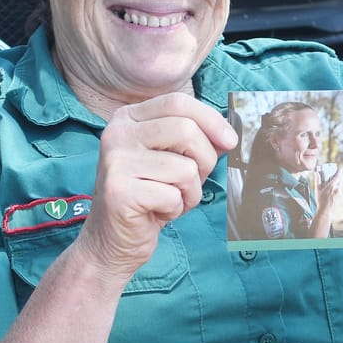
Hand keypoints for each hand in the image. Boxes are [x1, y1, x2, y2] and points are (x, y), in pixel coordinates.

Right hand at [73, 92, 232, 282]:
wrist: (112, 240)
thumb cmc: (149, 196)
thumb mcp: (173, 159)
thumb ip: (197, 140)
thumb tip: (229, 133)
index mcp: (128, 118)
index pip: (178, 102)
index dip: (211, 119)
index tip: (230, 141)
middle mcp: (117, 133)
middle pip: (185, 130)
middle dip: (205, 160)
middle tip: (194, 181)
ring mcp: (115, 161)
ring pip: (184, 167)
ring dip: (190, 192)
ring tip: (170, 200)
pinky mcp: (119, 191)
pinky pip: (173, 195)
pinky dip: (176, 209)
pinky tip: (157, 213)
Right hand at [306, 166, 340, 238]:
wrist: (325, 211)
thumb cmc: (320, 201)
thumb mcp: (317, 190)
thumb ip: (317, 180)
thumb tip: (316, 173)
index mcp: (332, 186)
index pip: (338, 176)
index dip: (340, 172)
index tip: (340, 169)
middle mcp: (337, 189)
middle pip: (341, 180)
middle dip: (339, 176)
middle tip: (336, 175)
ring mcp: (340, 193)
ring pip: (341, 185)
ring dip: (338, 183)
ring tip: (333, 183)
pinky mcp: (341, 197)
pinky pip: (340, 190)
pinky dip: (338, 188)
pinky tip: (333, 191)